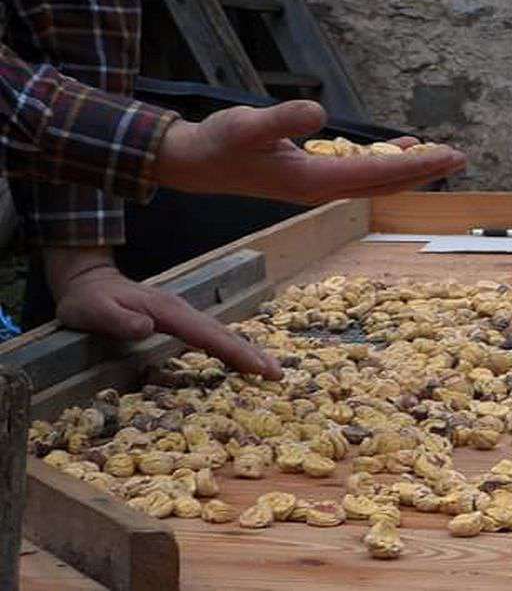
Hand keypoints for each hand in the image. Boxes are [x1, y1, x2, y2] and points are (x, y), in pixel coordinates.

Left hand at [46, 247, 280, 379]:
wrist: (89, 282)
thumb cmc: (88, 302)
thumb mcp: (91, 310)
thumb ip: (118, 319)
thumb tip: (148, 328)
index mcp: (168, 311)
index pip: (207, 335)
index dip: (234, 351)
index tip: (258, 368)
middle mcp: (182, 311)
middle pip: (224, 334)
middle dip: (252, 353)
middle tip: (278, 374)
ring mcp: (184, 314)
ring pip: (222, 334)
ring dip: (247, 351)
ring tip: (271, 370)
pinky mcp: (181, 321)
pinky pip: (213, 336)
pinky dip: (233, 348)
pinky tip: (243, 359)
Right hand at [154, 100, 466, 202]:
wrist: (195, 162)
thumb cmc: (218, 143)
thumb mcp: (246, 125)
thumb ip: (281, 119)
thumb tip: (319, 114)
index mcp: (311, 182)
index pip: (375, 174)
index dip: (412, 165)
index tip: (444, 156)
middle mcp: (321, 190)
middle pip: (384, 183)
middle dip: (422, 171)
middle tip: (459, 157)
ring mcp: (318, 186)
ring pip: (376, 180)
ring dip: (409, 169)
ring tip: (442, 155)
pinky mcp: (313, 177)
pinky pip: (360, 172)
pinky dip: (385, 161)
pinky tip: (404, 148)